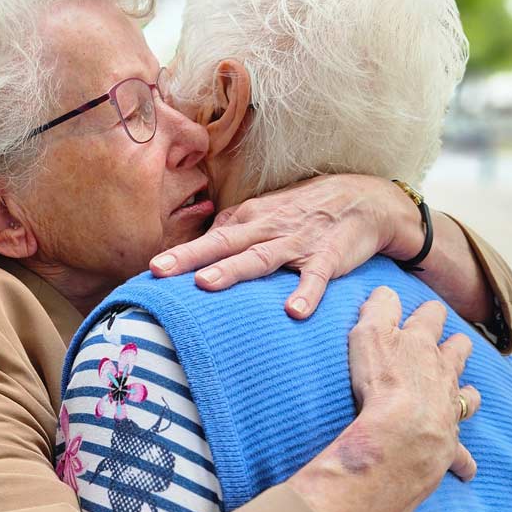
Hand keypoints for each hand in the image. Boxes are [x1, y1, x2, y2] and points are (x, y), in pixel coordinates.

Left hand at [149, 175, 416, 318]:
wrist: (364, 199)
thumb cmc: (304, 212)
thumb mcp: (265, 214)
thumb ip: (232, 232)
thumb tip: (196, 254)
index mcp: (249, 219)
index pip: (209, 238)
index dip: (179, 254)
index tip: (147, 273)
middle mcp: (267, 228)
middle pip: (223, 244)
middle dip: (189, 257)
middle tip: (157, 271)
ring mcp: (297, 243)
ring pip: (260, 257)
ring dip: (233, 270)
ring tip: (206, 284)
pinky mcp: (328, 257)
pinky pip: (316, 277)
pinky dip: (306, 293)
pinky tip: (294, 312)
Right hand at [343, 288, 480, 486]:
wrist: (402, 433)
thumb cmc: (383, 381)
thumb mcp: (369, 333)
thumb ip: (378, 307)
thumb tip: (385, 291)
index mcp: (422, 344)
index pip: (432, 315)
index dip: (428, 311)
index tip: (424, 312)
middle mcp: (442, 373)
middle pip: (459, 351)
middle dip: (456, 346)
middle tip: (448, 348)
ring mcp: (449, 407)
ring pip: (468, 396)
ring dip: (466, 395)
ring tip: (462, 396)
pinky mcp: (449, 442)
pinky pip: (462, 454)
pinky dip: (465, 461)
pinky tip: (467, 469)